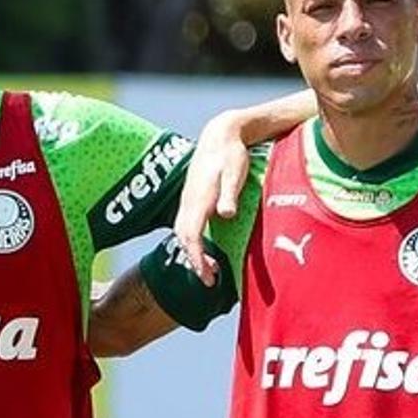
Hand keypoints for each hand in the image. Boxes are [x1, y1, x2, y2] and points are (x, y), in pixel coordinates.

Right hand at [167, 110, 255, 282]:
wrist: (220, 136)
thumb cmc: (230, 155)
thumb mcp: (234, 173)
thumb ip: (229, 194)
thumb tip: (225, 215)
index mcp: (198, 199)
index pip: (191, 236)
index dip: (197, 258)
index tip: (207, 275)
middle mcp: (188, 203)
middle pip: (184, 239)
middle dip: (194, 262)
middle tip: (210, 282)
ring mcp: (188, 201)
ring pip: (183, 234)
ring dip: (194, 254)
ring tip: (210, 270)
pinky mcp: (192, 200)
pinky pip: (187, 227)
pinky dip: (194, 243)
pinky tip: (206, 249)